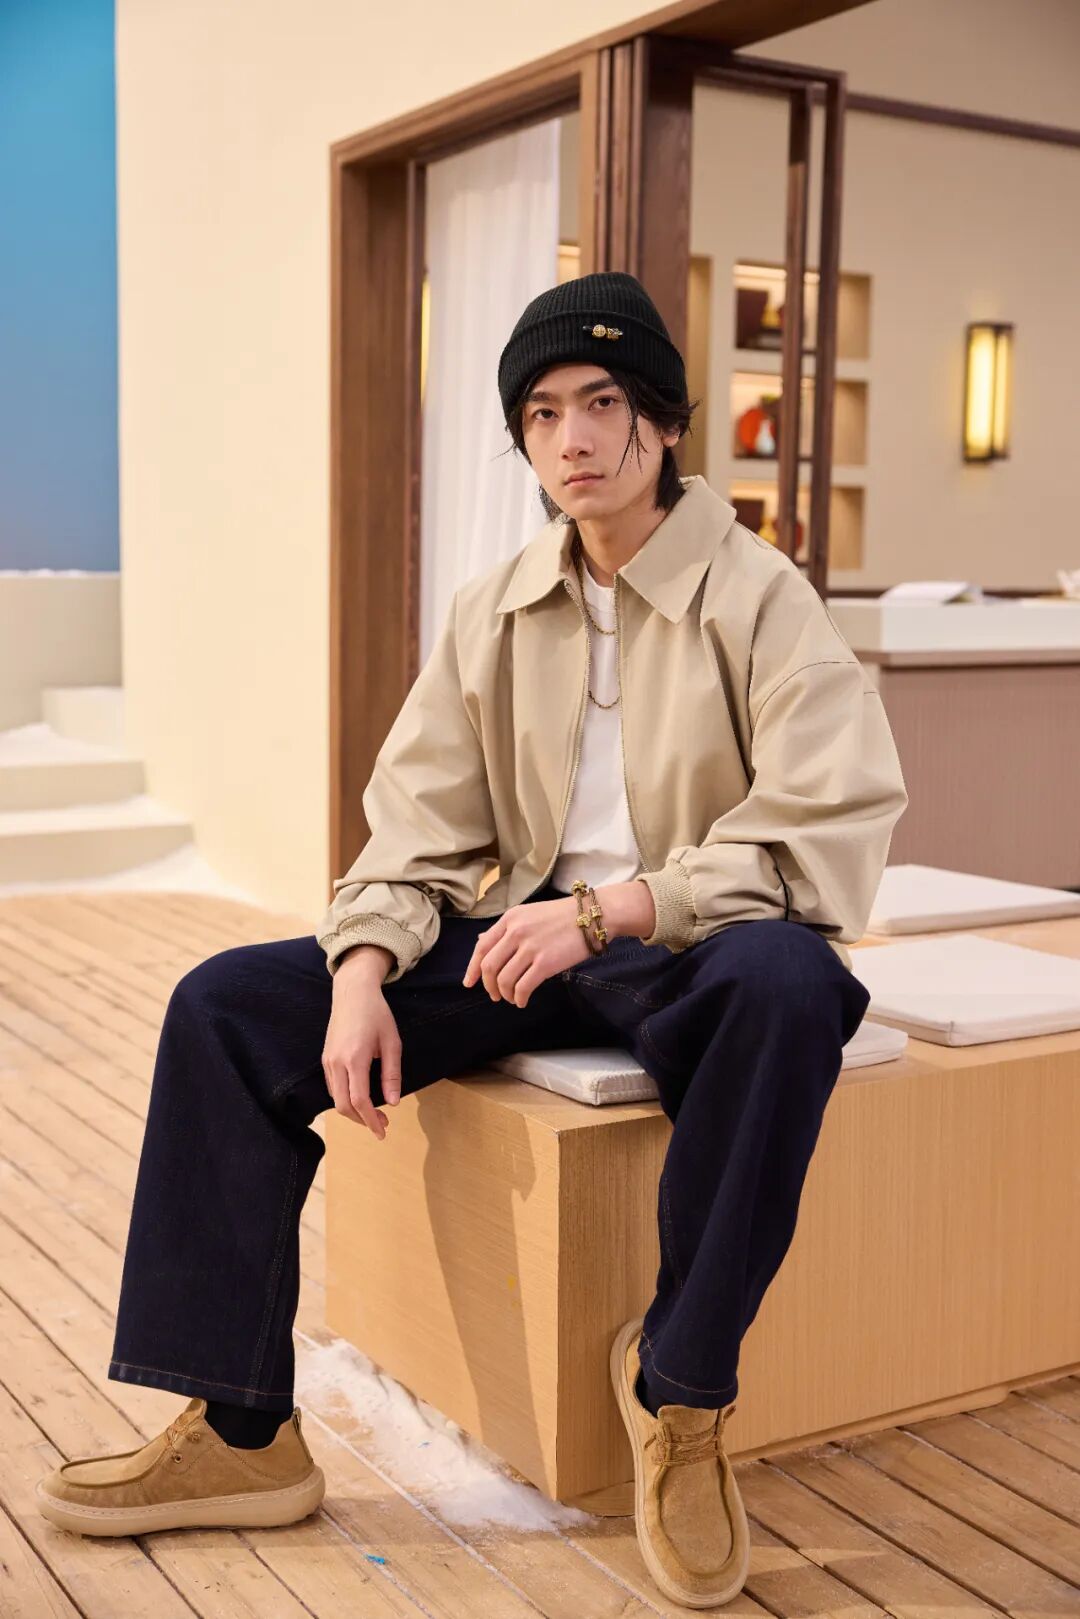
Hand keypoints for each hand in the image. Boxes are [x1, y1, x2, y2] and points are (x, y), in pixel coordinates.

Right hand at [322, 971, 401, 1139]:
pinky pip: (333, 1087)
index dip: (371, 1120)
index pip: (359, 1100)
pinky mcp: (325, 1058)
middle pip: (343, 1106)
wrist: (352, 992)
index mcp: (355, 1058)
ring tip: (374, 1113)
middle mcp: (336, 1062)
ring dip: (353, 1111)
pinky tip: (361, 1098)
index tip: (382, 1131)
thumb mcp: (392, 1042)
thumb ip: (392, 1074)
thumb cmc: (376, 1014)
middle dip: (362, 1120)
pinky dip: (345, 1099)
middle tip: (382, 1125)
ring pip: (336, 1098)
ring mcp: (328, 1060)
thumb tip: (393, 1102)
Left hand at [462, 896, 594, 1008]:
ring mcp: (530, 947)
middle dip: (489, 986)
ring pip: (504, 980)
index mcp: (510, 919)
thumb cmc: (563, 916)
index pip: (482, 947)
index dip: (472, 968)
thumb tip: (482, 942)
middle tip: (495, 995)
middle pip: (489, 966)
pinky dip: (519, 998)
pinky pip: (523, 987)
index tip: (469, 982)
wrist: (594, 915)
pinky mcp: (545, 963)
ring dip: (505, 994)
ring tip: (513, 998)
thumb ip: (506, 929)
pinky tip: (523, 1001)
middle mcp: (516, 932)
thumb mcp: (529, 914)